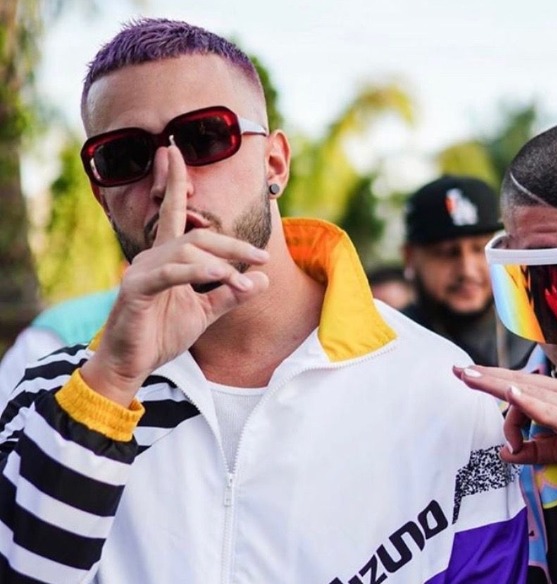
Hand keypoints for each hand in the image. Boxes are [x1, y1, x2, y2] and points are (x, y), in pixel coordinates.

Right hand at [81, 144, 269, 405]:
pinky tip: (220, 275)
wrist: (132, 366)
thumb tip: (262, 278)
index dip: (175, 181)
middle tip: (262, 256)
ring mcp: (142, 271)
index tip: (176, 151)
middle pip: (198, 235)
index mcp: (167, 258)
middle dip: (234, 244)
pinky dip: (198, 272)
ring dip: (222, 264)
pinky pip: (170, 273)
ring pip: (188, 251)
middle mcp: (152, 257)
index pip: (173, 212)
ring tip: (243, 281)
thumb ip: (231, 294)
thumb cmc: (161, 334)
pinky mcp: (135, 290)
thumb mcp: (205, 312)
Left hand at [453, 365, 556, 485]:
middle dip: (484, 376)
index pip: (519, 386)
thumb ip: (533, 450)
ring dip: (495, 384)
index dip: (492, 380)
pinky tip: (510, 393)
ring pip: (524, 390)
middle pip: (515, 381)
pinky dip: (526, 400)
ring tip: (470, 379)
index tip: (468, 375)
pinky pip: (545, 409)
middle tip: (458, 370)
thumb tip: (505, 454)